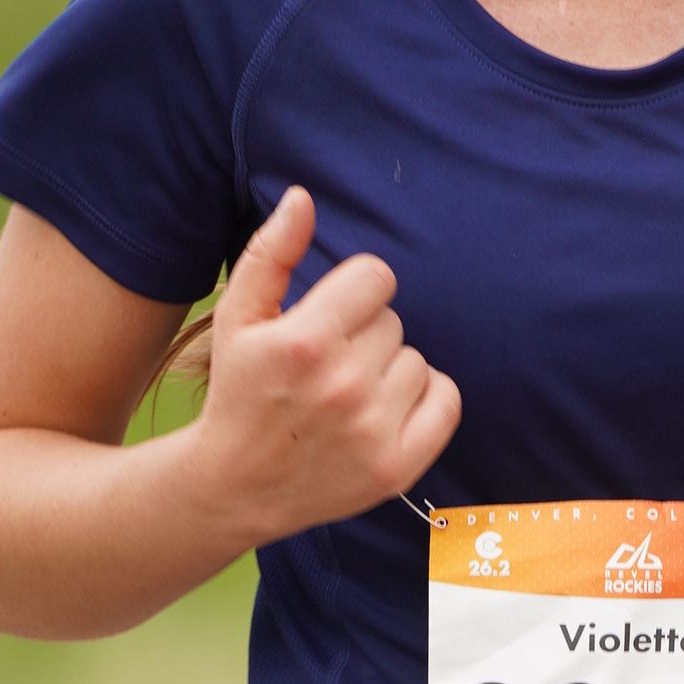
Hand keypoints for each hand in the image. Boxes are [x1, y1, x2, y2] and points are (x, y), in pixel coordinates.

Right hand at [191, 184, 462, 546]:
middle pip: (393, 321)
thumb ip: (270, 252)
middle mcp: (343, 386)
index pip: (375, 277)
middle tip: (328, 367)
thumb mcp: (237, 317)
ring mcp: (373, 431)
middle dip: (364, 335)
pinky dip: (426, 399)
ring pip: (415, 360)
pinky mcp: (397, 466)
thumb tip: (303, 197)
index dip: (354, 292)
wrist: (236, 485)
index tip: (331, 317)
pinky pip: (446, 400)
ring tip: (347, 394)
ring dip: (388, 370)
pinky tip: (387, 409)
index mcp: (306, 342)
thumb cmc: (240, 391)